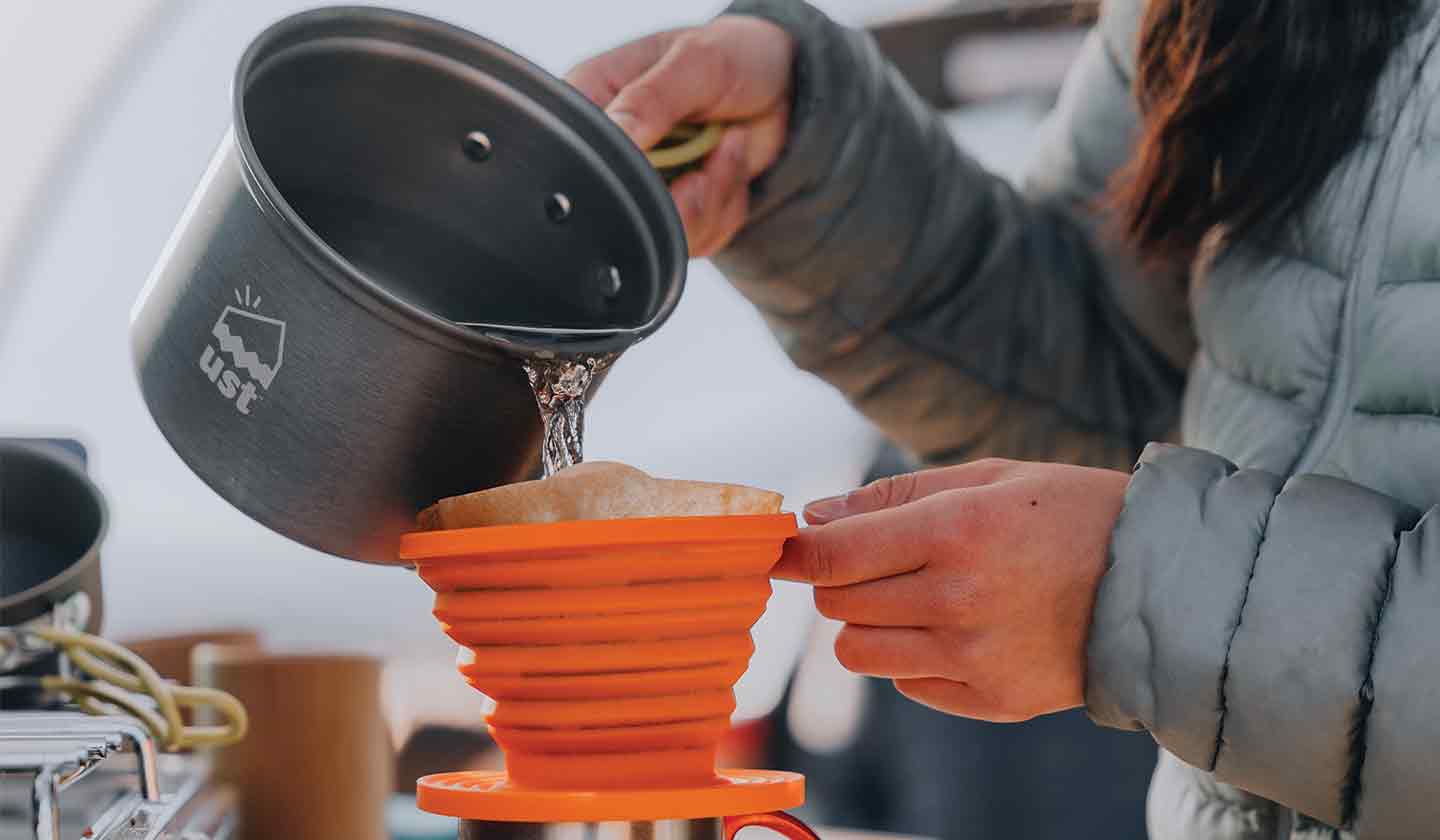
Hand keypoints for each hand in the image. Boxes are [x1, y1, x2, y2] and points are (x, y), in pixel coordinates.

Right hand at [566, 17, 795, 255]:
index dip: (615, 170)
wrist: (784, 85)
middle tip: (711, 152)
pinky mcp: (678, 213)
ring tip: (726, 146)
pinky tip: (730, 164)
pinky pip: (696, 239)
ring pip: (664, 231)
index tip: (661, 159)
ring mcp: (645, 186)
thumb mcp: (695, 62)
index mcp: (595, 102)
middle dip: (679, 190)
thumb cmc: (733, 56)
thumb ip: (651, 98)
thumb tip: (615, 131)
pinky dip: (726, 209)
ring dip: (711, 198)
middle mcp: (613, 152)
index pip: (576, 154)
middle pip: (620, 207)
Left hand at [775, 459, 1130, 721]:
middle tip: (876, 560)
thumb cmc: (1071, 514)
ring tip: (916, 597)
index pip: (833, 555)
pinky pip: (905, 684)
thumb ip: (893, 497)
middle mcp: (959, 599)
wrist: (1164, 585)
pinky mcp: (991, 699)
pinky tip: (956, 629)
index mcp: (957, 531)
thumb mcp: (989, 478)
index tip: (779, 548)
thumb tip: (813, 519)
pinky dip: (911, 658)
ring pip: (858, 651)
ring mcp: (975, 656)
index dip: (792, 552)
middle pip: (838, 603)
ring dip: (867, 623)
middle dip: (840, 579)